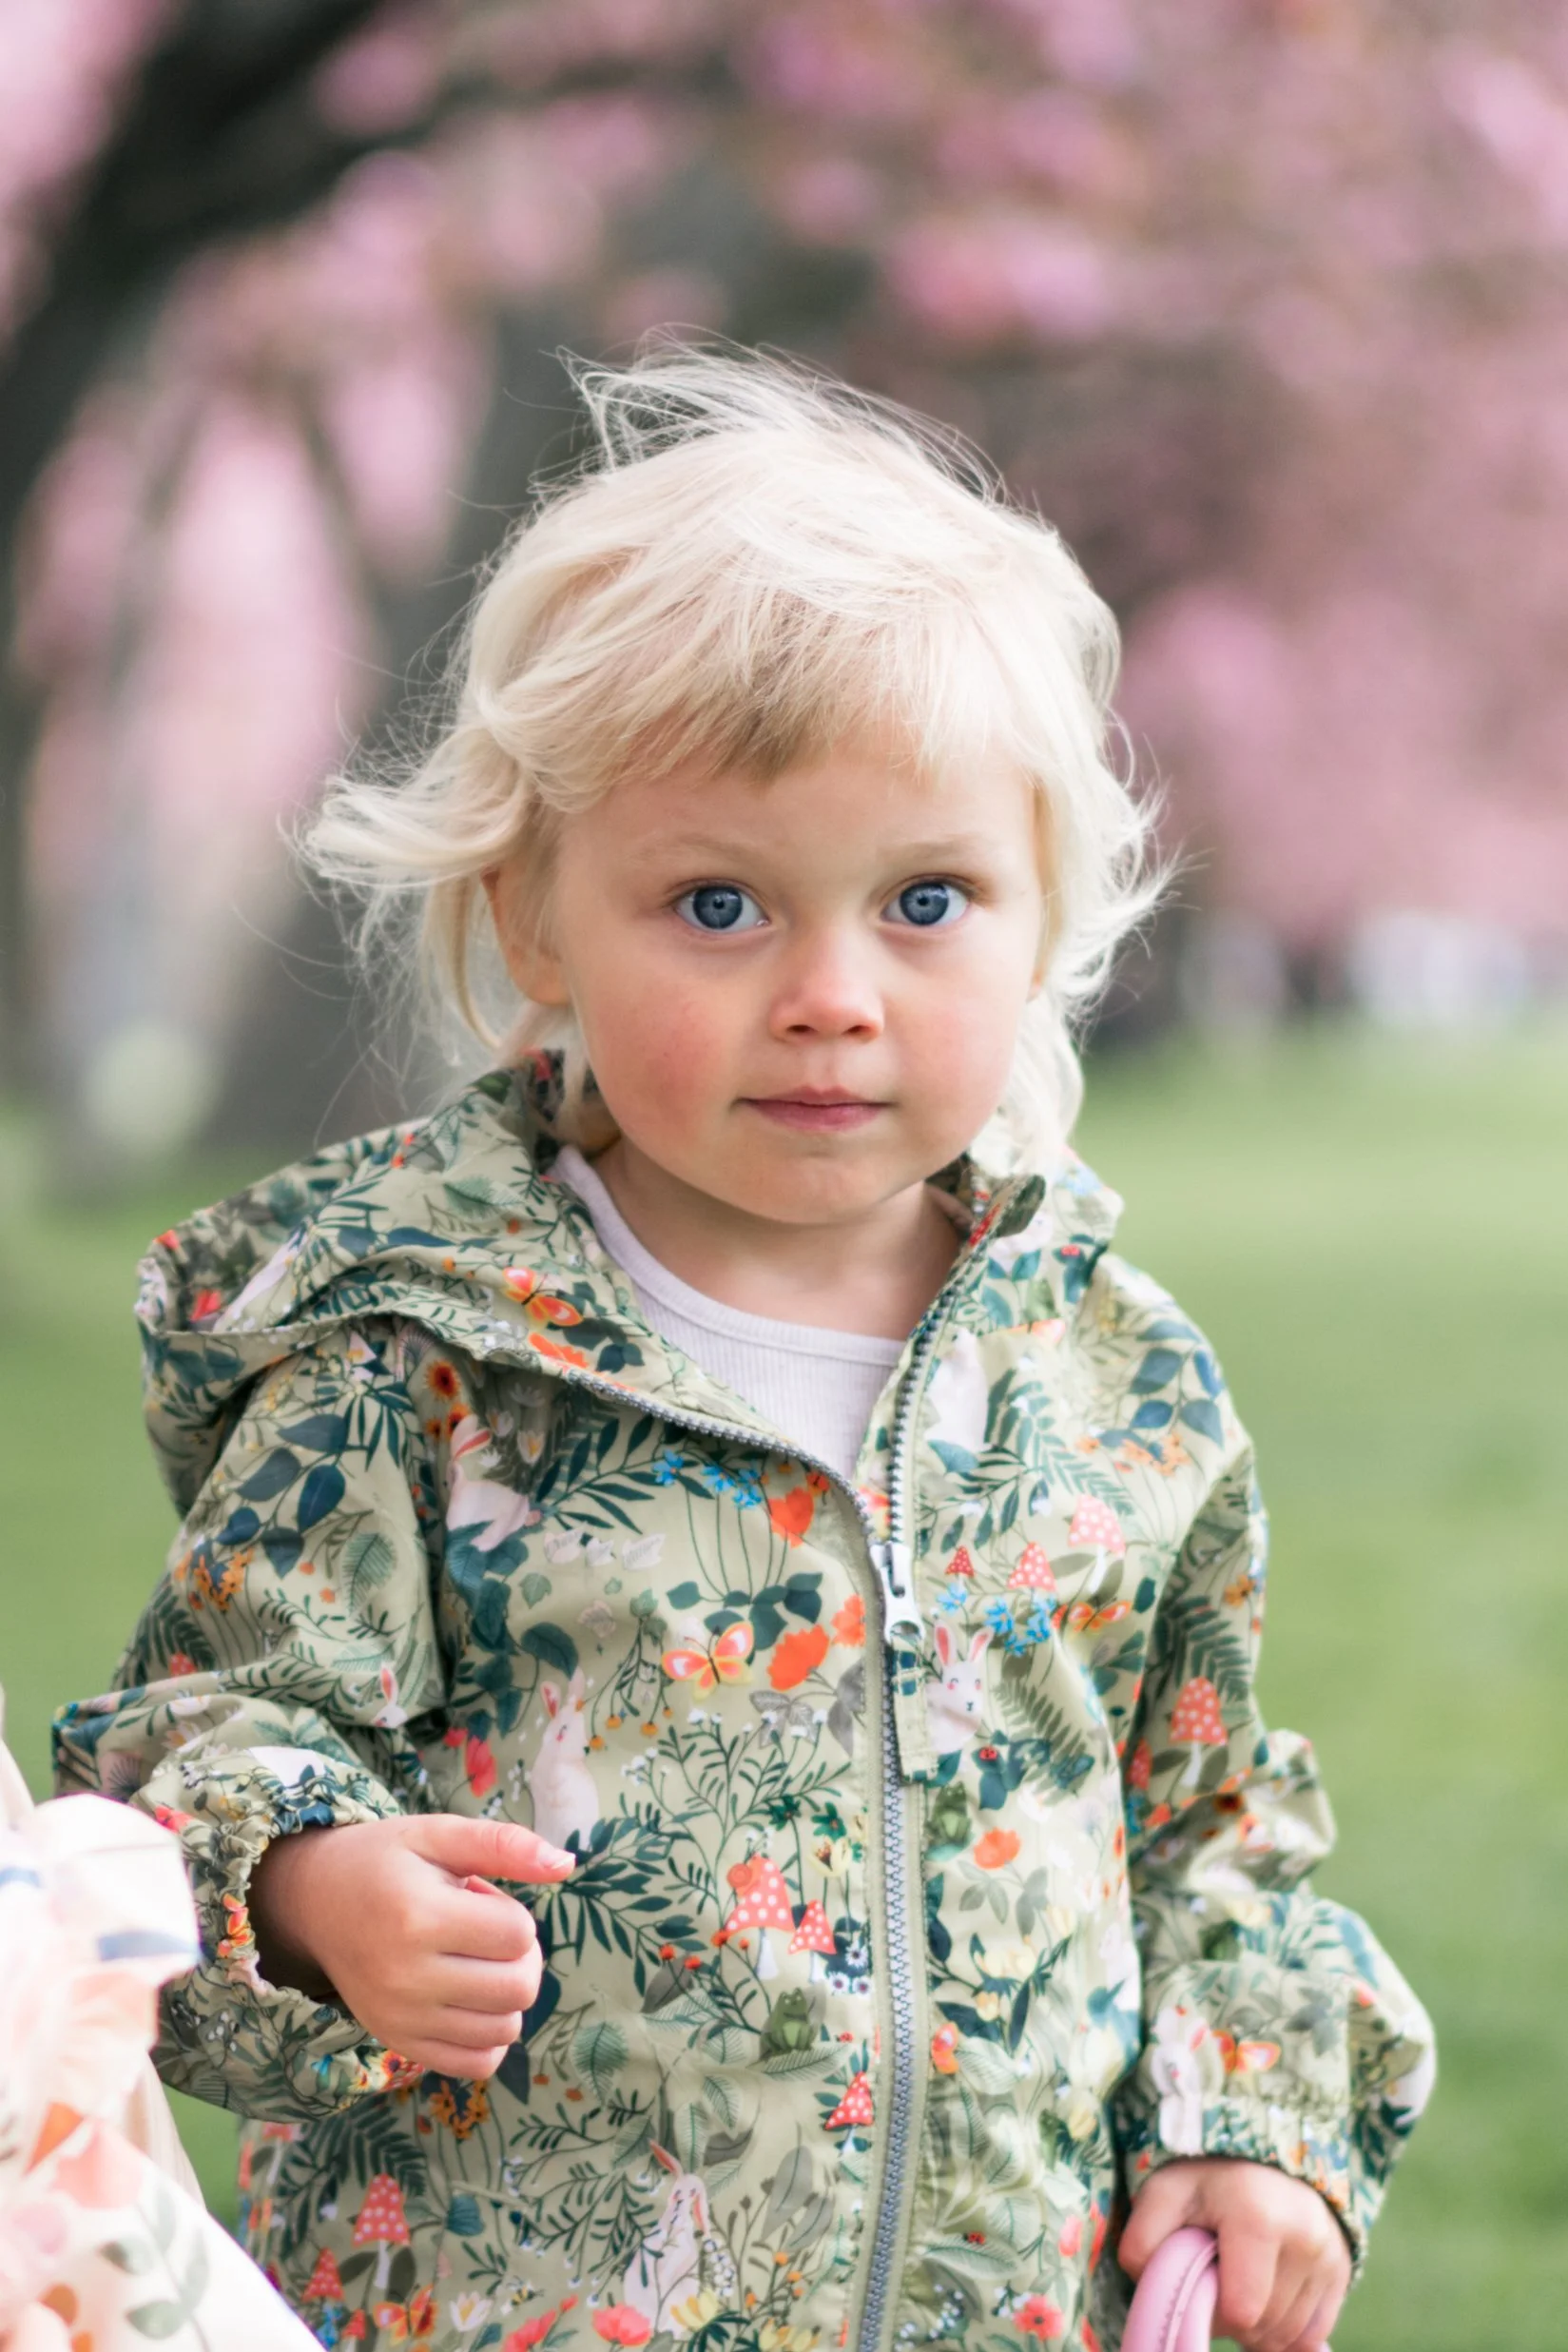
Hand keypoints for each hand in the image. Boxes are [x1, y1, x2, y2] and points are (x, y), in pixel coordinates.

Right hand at [248, 1814, 574, 2077]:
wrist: (314, 1903)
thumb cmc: (385, 1861)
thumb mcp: (439, 1834)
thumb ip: (505, 1844)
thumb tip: (566, 1865)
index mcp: (419, 1917)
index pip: (518, 1934)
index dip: (511, 1912)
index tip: (478, 1898)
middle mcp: (408, 1978)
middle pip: (519, 1987)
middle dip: (521, 1954)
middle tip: (484, 1931)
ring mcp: (402, 2019)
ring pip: (505, 2029)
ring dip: (507, 1992)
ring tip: (472, 1961)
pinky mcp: (400, 2044)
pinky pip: (477, 2064)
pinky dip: (490, 2035)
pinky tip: (472, 2000)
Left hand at [1120, 2159, 1349, 2351]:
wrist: (1257, 2149)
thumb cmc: (1204, 2175)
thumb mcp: (1163, 2192)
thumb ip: (1143, 2239)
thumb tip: (1151, 2287)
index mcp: (1258, 2216)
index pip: (1242, 2311)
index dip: (1213, 2313)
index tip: (1200, 2283)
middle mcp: (1305, 2236)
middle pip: (1268, 2327)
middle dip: (1235, 2321)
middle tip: (1218, 2284)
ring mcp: (1329, 2253)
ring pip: (1292, 2335)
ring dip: (1261, 2327)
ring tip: (1240, 2287)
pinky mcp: (1343, 2266)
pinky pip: (1315, 2332)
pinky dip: (1288, 2328)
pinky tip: (1266, 2298)